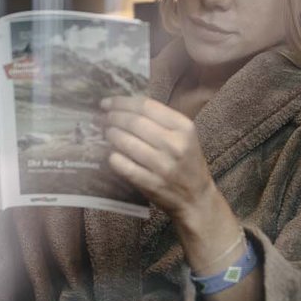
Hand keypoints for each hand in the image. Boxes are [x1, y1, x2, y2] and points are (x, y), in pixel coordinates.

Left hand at [99, 96, 219, 224]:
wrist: (196, 198)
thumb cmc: (187, 162)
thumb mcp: (184, 136)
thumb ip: (160, 120)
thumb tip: (124, 106)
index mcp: (183, 127)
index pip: (146, 106)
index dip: (122, 102)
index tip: (106, 102)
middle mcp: (174, 144)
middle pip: (134, 122)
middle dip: (113, 117)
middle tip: (103, 119)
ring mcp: (162, 166)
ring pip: (126, 142)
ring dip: (111, 135)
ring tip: (107, 133)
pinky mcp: (151, 184)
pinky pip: (123, 166)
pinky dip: (113, 157)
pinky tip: (112, 154)